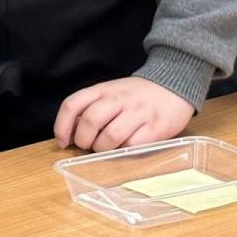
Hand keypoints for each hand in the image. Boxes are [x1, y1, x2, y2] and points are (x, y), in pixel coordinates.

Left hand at [54, 77, 195, 151]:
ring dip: (103, 149)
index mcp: (102, 89)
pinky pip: (132, 146)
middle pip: (90, 122)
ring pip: (110, 137)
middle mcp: (118, 99)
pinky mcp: (154, 128)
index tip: (63, 142)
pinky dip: (124, 152)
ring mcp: (137, 113)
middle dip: (84, 141)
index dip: (62, 126)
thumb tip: (70, 134)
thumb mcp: (110, 92)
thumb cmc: (136, 94)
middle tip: (89, 146)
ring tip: (107, 148)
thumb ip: (91, 107)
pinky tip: (126, 147)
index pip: (72, 104)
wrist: (174, 85)